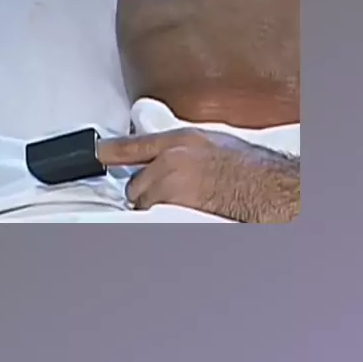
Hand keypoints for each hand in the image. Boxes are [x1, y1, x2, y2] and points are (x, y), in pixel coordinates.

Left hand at [98, 128, 299, 222]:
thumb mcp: (215, 145)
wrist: (266, 188)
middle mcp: (169, 159)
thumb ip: (187, 150)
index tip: (96, 152)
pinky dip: (160, 220)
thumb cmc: (251, 169)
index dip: (111, 150)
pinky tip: (183, 216)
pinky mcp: (168, 206)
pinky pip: (151, 218)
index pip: (134, 145)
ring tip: (184, 207)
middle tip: (172, 198)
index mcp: (180, 141)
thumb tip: (172, 158)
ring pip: (141, 204)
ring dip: (154, 209)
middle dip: (148, 192)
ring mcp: (167, 183)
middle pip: (135, 183)